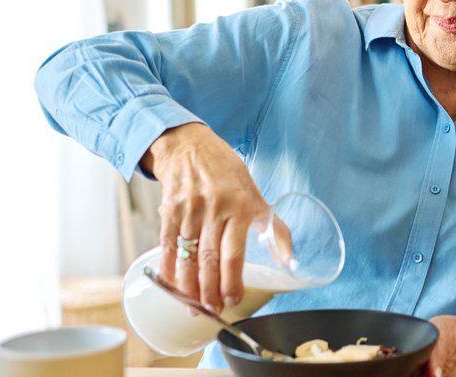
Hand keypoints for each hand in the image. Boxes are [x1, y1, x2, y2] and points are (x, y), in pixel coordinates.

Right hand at [141, 122, 267, 314]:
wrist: (189, 145)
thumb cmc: (226, 171)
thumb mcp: (255, 193)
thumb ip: (272, 226)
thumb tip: (289, 259)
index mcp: (239, 206)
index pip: (234, 252)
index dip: (231, 281)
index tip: (232, 300)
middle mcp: (214, 209)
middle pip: (209, 259)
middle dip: (209, 291)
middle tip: (212, 310)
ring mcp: (189, 210)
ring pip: (187, 257)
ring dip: (188, 286)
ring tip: (192, 306)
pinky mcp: (169, 210)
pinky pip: (167, 246)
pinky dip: (168, 268)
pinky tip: (171, 285)